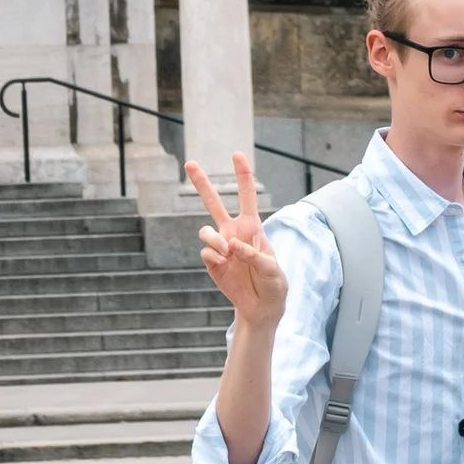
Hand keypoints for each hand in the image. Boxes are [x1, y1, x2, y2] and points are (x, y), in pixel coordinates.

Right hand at [191, 154, 287, 324]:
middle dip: (201, 183)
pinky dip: (215, 258)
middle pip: (213, 203)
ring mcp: (221, 247)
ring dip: (214, 239)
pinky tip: (225, 266)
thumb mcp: (273, 270)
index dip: (242, 175)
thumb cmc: (273, 285)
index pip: (246, 196)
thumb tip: (231, 245)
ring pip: (205, 230)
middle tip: (190, 163)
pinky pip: (206, 253)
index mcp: (252, 227)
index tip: (236, 155)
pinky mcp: (212, 263)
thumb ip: (254, 255)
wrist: (261, 308)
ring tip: (227, 252)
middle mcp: (233, 232)